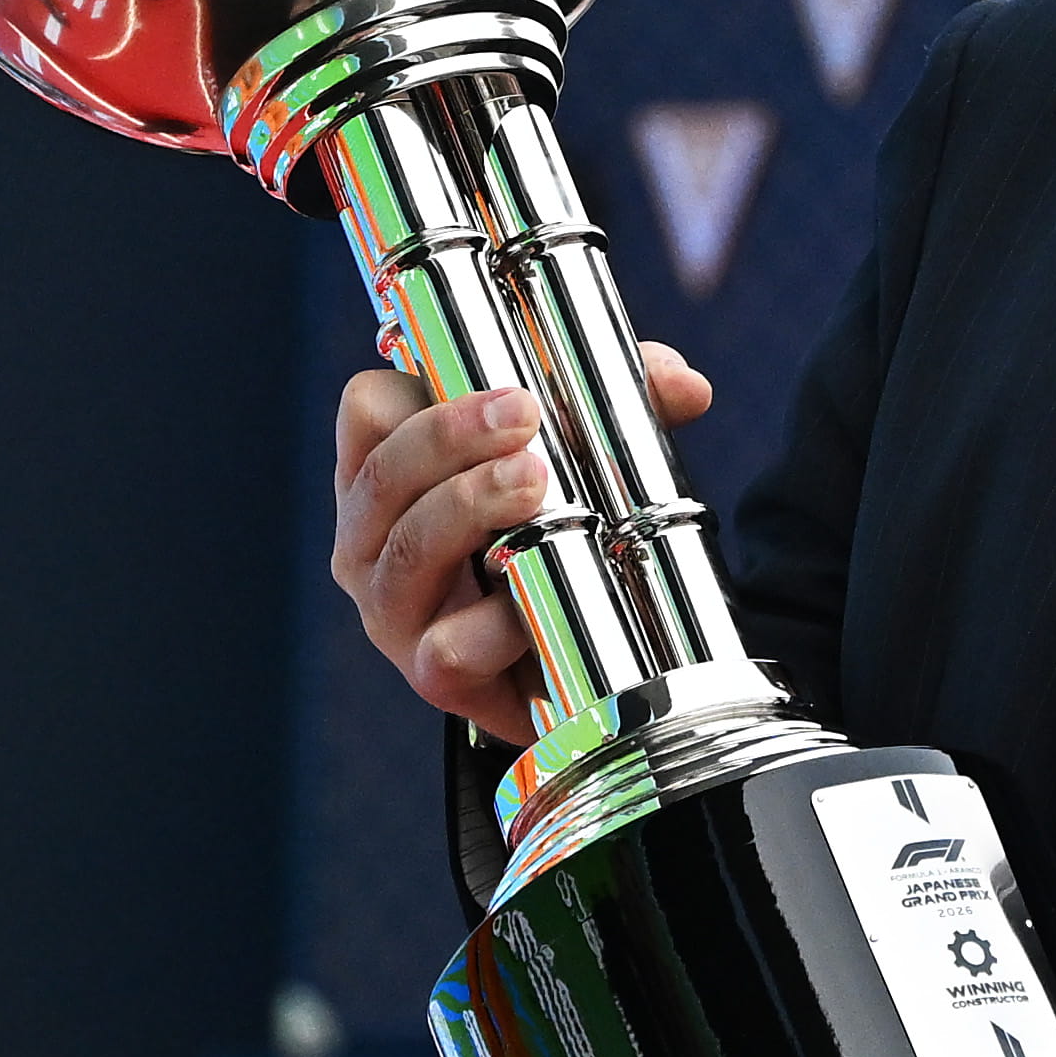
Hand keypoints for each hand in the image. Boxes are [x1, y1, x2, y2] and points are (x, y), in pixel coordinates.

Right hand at [332, 346, 716, 743]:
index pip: (370, 410)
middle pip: (384, 474)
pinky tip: (530, 607)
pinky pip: (447, 648)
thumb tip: (685, 385)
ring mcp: (394, 612)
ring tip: (534, 483)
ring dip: (467, 508)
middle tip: (524, 415)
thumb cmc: (551, 543)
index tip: (498, 380)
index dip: (418, 387)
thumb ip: (627, 411)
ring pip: (407, 550)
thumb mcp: (582, 463)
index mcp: (391, 475)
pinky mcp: (432, 676)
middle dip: (451, 436)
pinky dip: (492, 626)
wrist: (576, 663)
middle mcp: (373, 540)